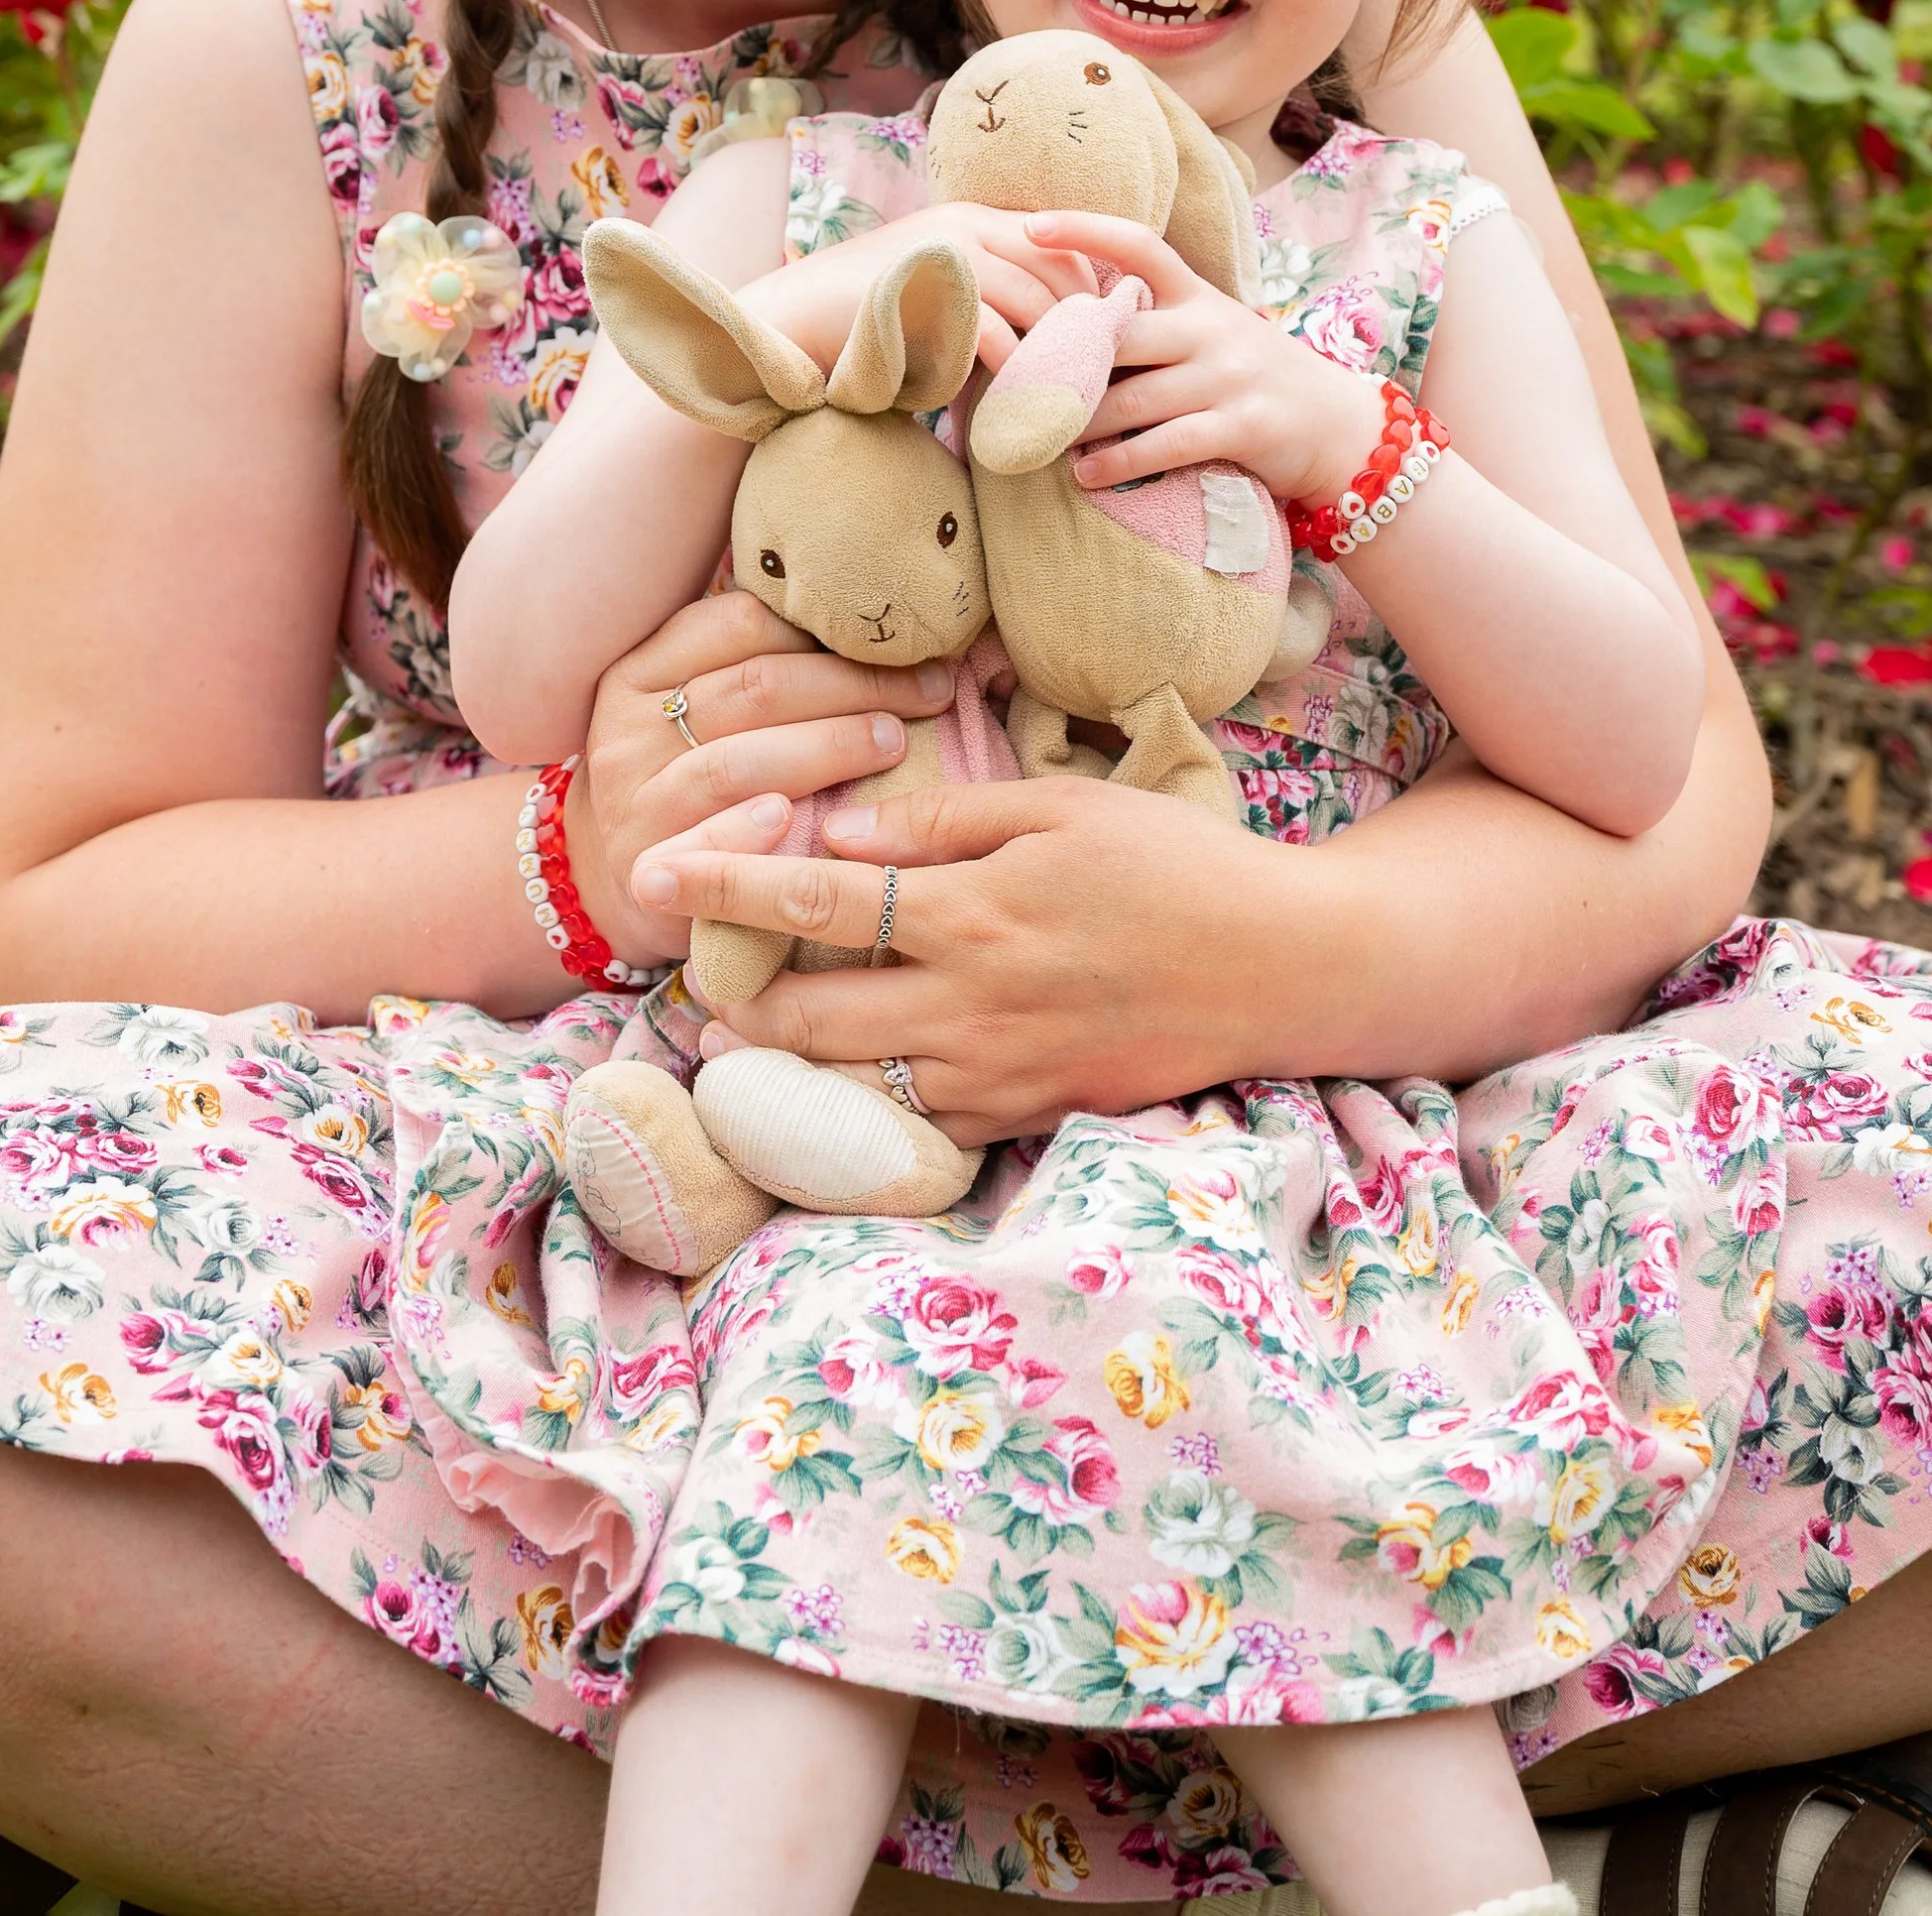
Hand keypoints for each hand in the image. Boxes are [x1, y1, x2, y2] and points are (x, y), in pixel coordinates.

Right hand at [565, 592, 961, 970]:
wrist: (600, 882)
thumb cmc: (674, 778)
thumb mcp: (682, 710)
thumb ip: (746, 666)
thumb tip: (864, 622)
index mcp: (639, 670)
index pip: (739, 624)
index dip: (825, 630)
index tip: (895, 642)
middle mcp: (629, 729)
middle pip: (756, 687)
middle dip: (854, 684)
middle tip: (926, 690)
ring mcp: (637, 801)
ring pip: (740, 760)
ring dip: (829, 746)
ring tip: (894, 740)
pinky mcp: (651, 868)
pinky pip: (706, 842)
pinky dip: (751, 828)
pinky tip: (797, 818)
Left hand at [630, 771, 1313, 1144]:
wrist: (1281, 970)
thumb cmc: (1176, 867)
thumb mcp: (1065, 807)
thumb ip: (947, 820)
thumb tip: (841, 829)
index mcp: (972, 912)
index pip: (814, 895)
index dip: (721, 881)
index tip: (650, 870)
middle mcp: (968, 1004)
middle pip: (803, 1014)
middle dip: (730, 994)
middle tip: (694, 967)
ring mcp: (993, 1074)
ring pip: (844, 1083)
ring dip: (778, 1059)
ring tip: (737, 1029)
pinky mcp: (1023, 1115)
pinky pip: (910, 1123)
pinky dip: (854, 1102)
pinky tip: (833, 1074)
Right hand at [746, 201, 1099, 378]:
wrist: (792, 322)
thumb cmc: (872, 320)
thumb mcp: (940, 294)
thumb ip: (991, 299)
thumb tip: (1055, 340)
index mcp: (974, 219)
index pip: (1062, 248)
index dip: (1093, 295)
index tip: (1108, 344)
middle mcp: (965, 226)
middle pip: (1059, 271)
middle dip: (1087, 327)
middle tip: (1103, 379)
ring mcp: (944, 256)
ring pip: (1034, 302)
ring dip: (1060, 354)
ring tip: (1075, 398)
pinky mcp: (925, 293)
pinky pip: (995, 333)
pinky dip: (1017, 372)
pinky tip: (1026, 403)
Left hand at [1025, 212, 1384, 501]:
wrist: (1338, 426)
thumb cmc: (1252, 377)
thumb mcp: (1211, 332)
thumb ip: (1155, 323)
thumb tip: (1068, 325)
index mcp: (1199, 295)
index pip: (1139, 244)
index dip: (1084, 228)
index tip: (1029, 226)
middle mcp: (1212, 327)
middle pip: (1119, 334)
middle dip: (1061, 361)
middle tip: (1012, 381)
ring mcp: (1229, 377)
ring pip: (1132, 400)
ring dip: (1077, 424)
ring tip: (1038, 438)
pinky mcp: (1242, 427)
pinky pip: (1164, 445)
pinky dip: (1118, 464)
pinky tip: (1086, 475)